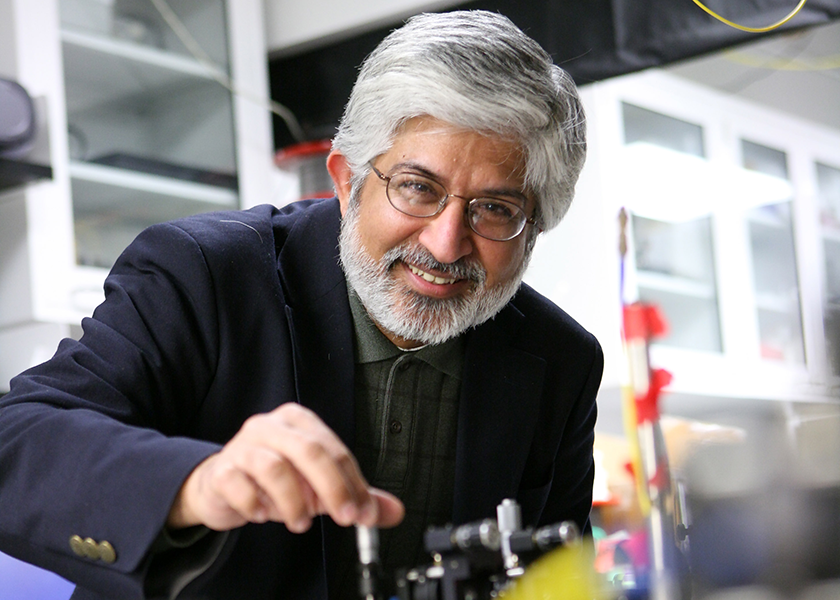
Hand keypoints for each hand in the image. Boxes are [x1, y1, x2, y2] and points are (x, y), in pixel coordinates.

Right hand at [167, 403, 403, 532]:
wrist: (222, 484)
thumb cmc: (274, 480)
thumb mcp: (318, 486)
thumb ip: (355, 495)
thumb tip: (392, 511)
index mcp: (299, 421)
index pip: (335, 449)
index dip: (354, 483)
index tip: (365, 512)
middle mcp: (271, 426)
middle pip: (310, 450)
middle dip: (333, 488)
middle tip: (344, 517)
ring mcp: (242, 445)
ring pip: (274, 467)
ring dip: (294, 502)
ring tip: (301, 522)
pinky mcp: (221, 469)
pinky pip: (239, 484)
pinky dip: (255, 504)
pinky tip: (263, 515)